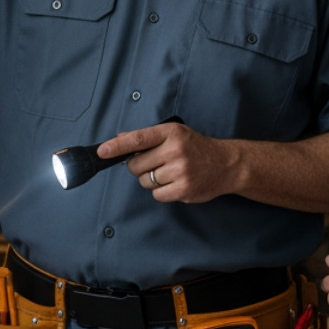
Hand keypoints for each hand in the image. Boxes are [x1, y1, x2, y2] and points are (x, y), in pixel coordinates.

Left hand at [97, 120, 237, 203]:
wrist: (227, 164)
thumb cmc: (197, 147)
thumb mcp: (175, 134)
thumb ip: (148, 137)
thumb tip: (119, 139)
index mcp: (171, 133)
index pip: (137, 138)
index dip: (117, 146)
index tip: (102, 151)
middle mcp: (175, 150)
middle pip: (137, 165)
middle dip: (139, 167)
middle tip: (155, 164)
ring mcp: (180, 170)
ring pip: (146, 181)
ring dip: (152, 180)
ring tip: (169, 173)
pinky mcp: (184, 189)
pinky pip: (157, 195)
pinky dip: (161, 192)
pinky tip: (175, 183)